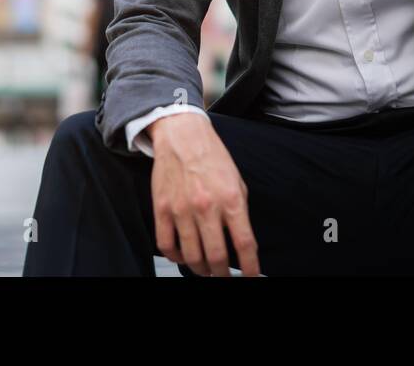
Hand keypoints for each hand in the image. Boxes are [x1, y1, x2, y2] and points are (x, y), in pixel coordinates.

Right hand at [148, 114, 260, 276]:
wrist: (183, 136)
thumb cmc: (211, 157)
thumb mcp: (237, 182)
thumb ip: (240, 212)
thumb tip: (242, 242)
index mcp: (230, 199)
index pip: (244, 244)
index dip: (250, 268)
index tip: (252, 277)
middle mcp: (206, 206)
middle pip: (216, 257)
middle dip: (223, 275)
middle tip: (225, 277)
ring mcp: (181, 209)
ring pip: (191, 256)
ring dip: (201, 270)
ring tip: (206, 270)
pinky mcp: (161, 209)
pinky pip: (166, 245)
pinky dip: (176, 257)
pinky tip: (183, 256)